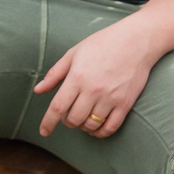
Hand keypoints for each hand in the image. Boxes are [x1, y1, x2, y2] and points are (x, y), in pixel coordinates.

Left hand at [33, 21, 157, 138]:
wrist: (136, 41)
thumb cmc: (102, 43)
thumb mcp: (74, 53)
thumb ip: (55, 74)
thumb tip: (38, 90)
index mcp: (77, 77)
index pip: (58, 107)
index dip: (48, 122)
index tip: (43, 132)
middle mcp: (92, 90)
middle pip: (73, 119)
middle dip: (67, 121)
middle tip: (68, 114)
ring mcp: (110, 98)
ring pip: (91, 126)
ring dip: (83, 126)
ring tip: (83, 117)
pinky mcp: (125, 104)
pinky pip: (110, 127)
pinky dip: (101, 132)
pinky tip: (96, 127)